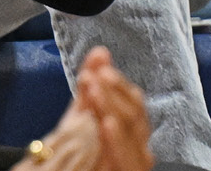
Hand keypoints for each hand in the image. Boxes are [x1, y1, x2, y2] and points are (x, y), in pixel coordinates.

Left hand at [12, 47, 152, 170]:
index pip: (134, 99)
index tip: (99, 67)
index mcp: (132, 125)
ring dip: (113, 108)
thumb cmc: (81, 149)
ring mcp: (136, 159)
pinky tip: (105, 124)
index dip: (118, 82)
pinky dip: (117, 140)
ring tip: (96, 92)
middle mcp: (139, 142)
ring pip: (133, 131)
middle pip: (135, 113)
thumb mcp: (83, 114)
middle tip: (96, 76)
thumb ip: (92, 85)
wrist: (71, 169)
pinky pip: (129, 159)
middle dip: (115, 91)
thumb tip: (100, 52)